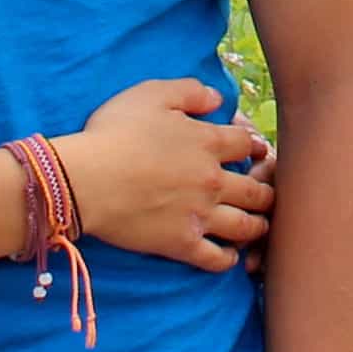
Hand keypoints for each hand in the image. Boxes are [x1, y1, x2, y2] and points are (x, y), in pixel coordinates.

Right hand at [59, 77, 271, 270]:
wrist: (86, 180)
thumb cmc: (115, 132)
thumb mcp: (152, 94)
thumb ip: (190, 92)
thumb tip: (219, 100)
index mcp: (209, 142)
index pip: (248, 145)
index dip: (254, 147)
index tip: (255, 153)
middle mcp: (213, 180)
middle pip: (257, 190)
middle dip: (266, 191)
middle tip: (265, 193)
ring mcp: (200, 215)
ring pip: (246, 226)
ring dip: (257, 225)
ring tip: (257, 224)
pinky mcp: (182, 244)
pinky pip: (217, 259)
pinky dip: (228, 259)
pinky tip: (229, 254)